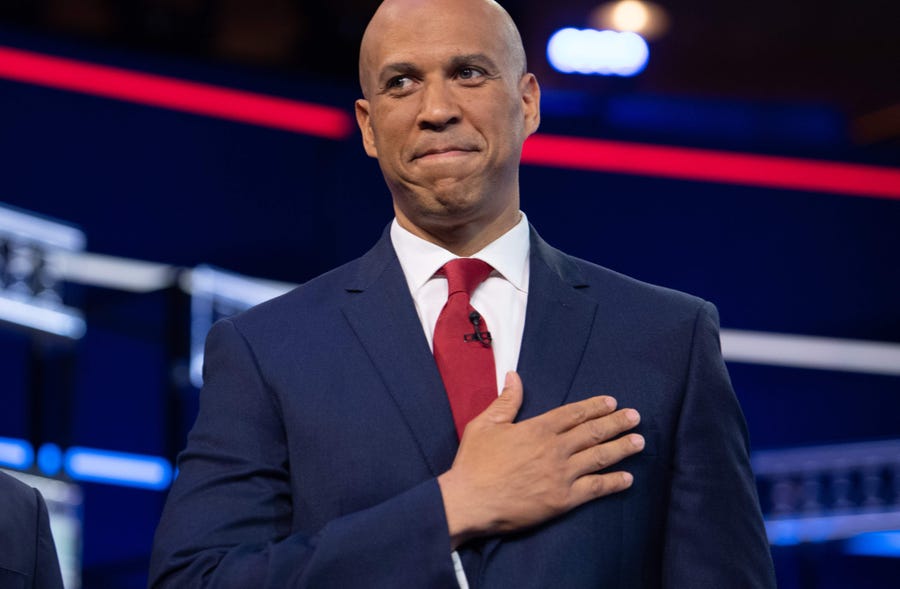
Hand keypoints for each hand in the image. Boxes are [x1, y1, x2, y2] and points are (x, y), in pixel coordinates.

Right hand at [437, 371, 643, 548]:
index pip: (574, 413)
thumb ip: (506, 401)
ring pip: (599, 457)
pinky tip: (628, 479)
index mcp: (538, 429)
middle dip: (617, 423)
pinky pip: (594, 489)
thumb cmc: (474, 463)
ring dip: (621, 448)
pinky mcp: (562, 500)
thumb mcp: (485, 424)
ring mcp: (561, 475)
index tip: (612, 402)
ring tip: (639, 441)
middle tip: (635, 417)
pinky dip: (613, 483)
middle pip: (592, 432)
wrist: (469, 501)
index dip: (595, 407)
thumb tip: (515, 376)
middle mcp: (555, 449)